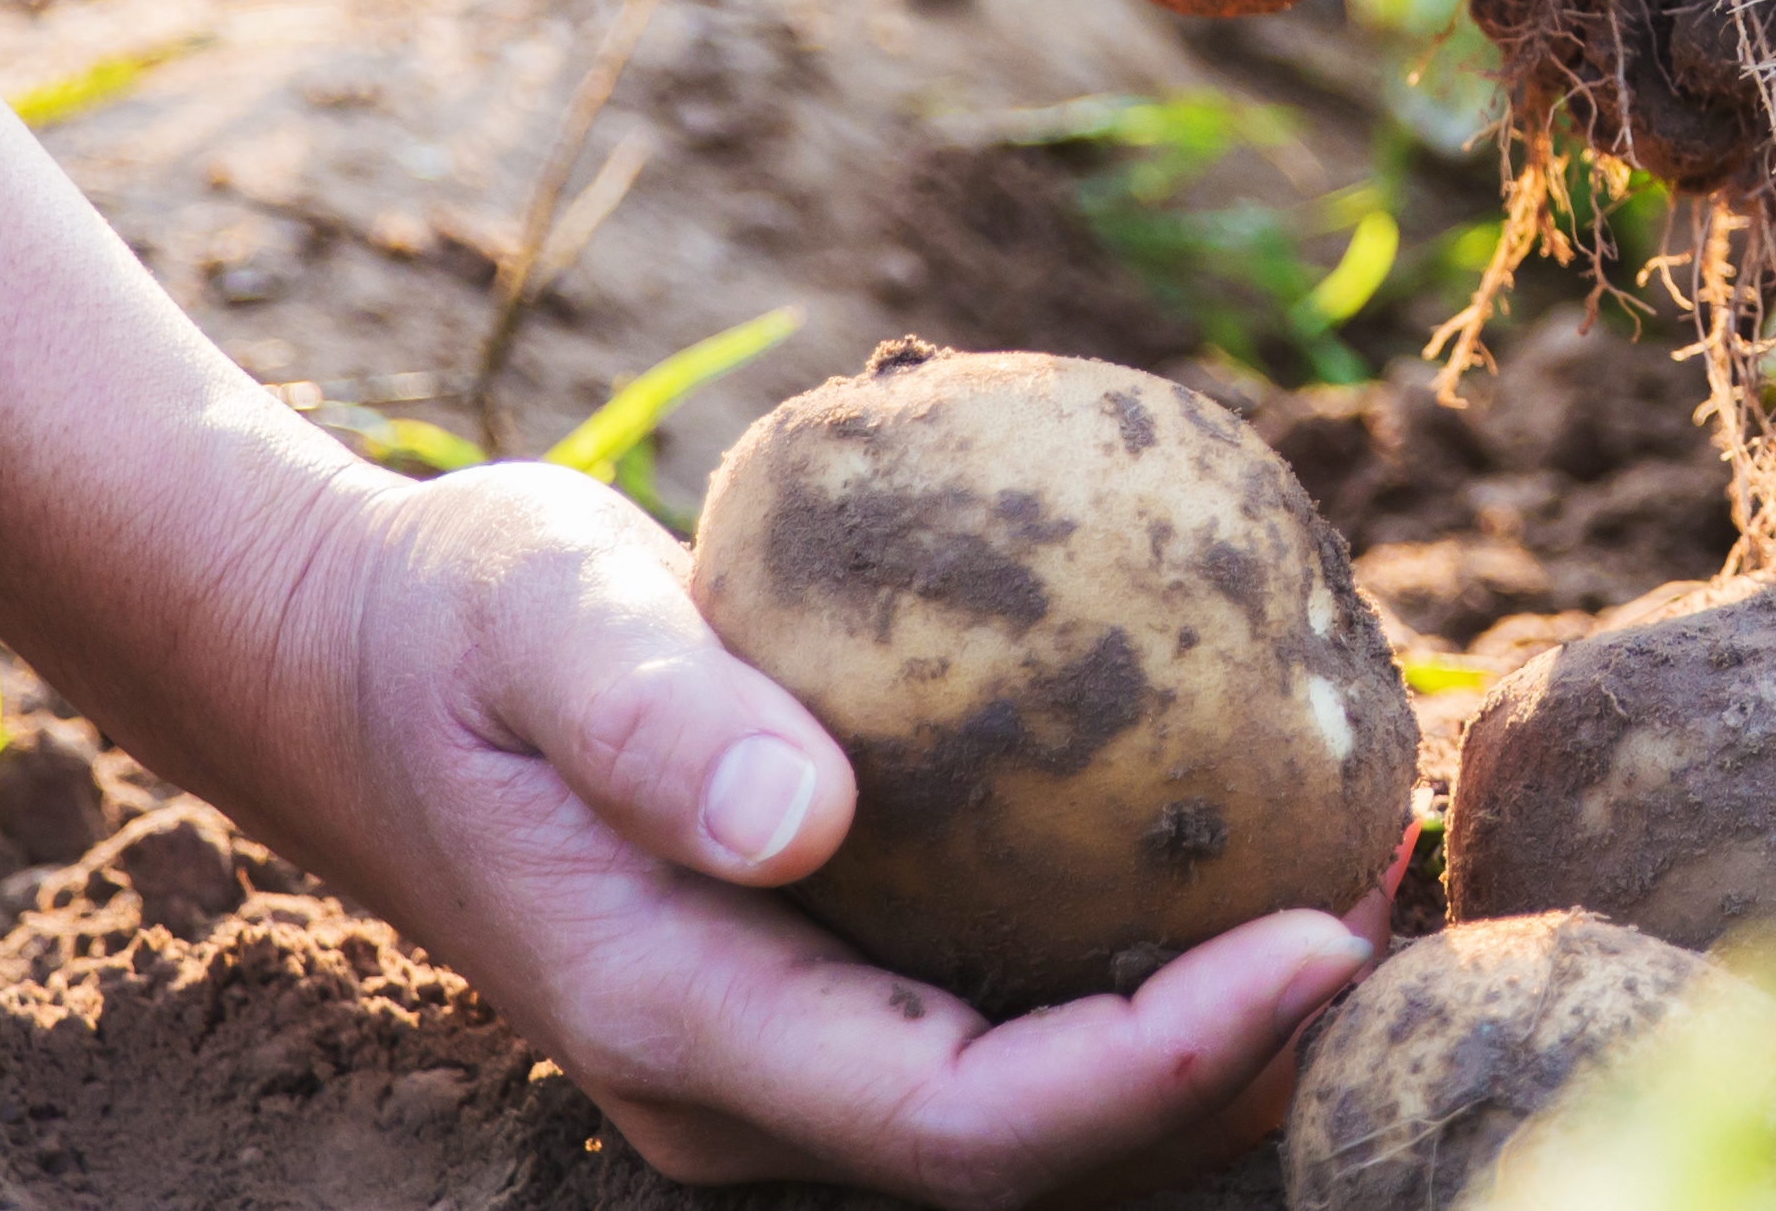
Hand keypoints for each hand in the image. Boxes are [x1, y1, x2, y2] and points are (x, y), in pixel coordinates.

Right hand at [0, 0, 1379, 1203]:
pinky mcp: (831, 983)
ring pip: (1052, 1107)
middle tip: (1418, 885)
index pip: (972, 1123)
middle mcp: (754, 1085)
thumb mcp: (542, 620)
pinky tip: (1267, 815)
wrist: (357, 664)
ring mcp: (795, 1050)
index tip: (1325, 933)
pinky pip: (1023, 1007)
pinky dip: (1157, 947)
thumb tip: (809, 818)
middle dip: (1251, 1060)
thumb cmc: (461, 624)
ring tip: (1391, 853)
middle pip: (1049, 1156)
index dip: (1165, 1063)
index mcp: (689, 1024)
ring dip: (1229, 1017)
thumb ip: (662, 716)